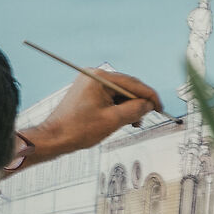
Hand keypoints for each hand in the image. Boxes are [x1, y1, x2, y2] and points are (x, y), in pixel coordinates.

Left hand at [23, 67, 162, 162]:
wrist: (54, 137)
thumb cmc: (77, 129)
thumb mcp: (113, 121)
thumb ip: (134, 110)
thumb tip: (148, 104)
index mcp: (100, 78)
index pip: (133, 83)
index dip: (149, 96)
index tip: (159, 106)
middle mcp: (94, 76)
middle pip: (126, 87)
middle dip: (138, 102)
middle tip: (146, 116)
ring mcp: (89, 83)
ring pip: (118, 93)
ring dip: (128, 106)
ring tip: (132, 122)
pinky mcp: (86, 92)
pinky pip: (108, 97)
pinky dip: (117, 107)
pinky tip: (121, 119)